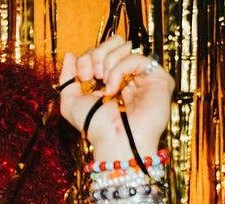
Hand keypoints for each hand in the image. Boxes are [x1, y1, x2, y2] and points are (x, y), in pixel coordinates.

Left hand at [59, 35, 174, 160]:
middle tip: (91, 77)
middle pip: (114, 42)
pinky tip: (114, 88)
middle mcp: (127, 75)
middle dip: (97, 55)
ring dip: (107, 63)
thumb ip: (67, 78)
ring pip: (124, 46)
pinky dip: (119, 70)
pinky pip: (136, 58)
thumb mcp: (70, 102)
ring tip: (105, 86)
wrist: (114, 140)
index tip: (82, 77)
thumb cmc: (95, 126)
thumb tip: (69, 55)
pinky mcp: (158, 77)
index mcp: (108, 78)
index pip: (100, 50)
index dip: (87, 58)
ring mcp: (142, 75)